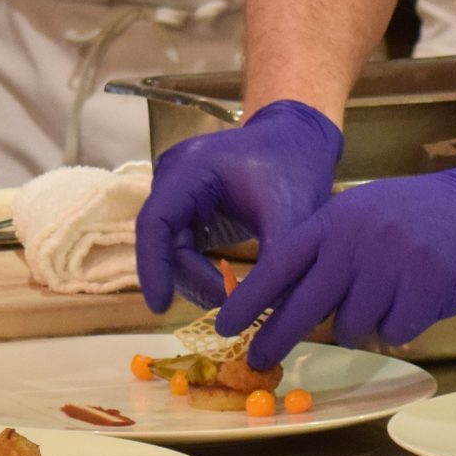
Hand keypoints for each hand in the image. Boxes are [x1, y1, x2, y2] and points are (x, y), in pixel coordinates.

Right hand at [135, 100, 342, 312]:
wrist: (301, 141)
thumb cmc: (296, 168)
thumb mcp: (292, 215)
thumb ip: (276, 262)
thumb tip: (263, 314)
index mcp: (191, 168)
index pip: (155, 222)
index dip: (153, 267)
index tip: (161, 308)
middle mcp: (174, 177)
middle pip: (162, 241)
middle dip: (188, 278)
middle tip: (224, 304)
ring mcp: (178, 193)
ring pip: (171, 249)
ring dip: (196, 278)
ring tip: (232, 297)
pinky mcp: (188, 209)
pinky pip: (183, 247)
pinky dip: (201, 270)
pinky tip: (226, 288)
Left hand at [214, 151, 455, 367]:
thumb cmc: (423, 214)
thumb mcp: (366, 214)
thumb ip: (330, 250)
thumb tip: (284, 303)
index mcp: (337, 219)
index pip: (280, 263)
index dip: (249, 299)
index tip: (224, 327)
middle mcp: (357, 239)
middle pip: (303, 305)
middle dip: (277, 338)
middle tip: (259, 361)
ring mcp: (391, 262)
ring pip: (350, 325)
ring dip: (363, 323)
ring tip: (390, 295)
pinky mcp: (425, 287)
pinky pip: (393, 331)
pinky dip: (402, 325)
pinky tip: (420, 299)